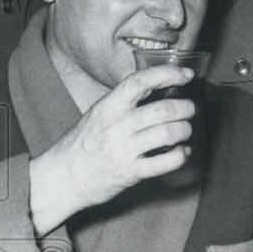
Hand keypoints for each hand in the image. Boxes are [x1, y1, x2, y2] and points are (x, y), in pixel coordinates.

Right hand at [28, 65, 195, 235]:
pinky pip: (166, 162)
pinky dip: (181, 155)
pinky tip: (182, 152)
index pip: (141, 81)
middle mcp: (117, 125)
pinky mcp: (131, 172)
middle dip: (186, 108)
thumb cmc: (83, 144)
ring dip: (185, 130)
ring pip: (169, 133)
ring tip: (185, 131)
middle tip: (189, 110)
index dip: (168, 74)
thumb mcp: (98, 114)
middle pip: (163, 109)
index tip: (186, 75)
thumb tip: (160, 86)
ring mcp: (124, 149)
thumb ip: (124, 102)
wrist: (63, 177)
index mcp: (109, 106)